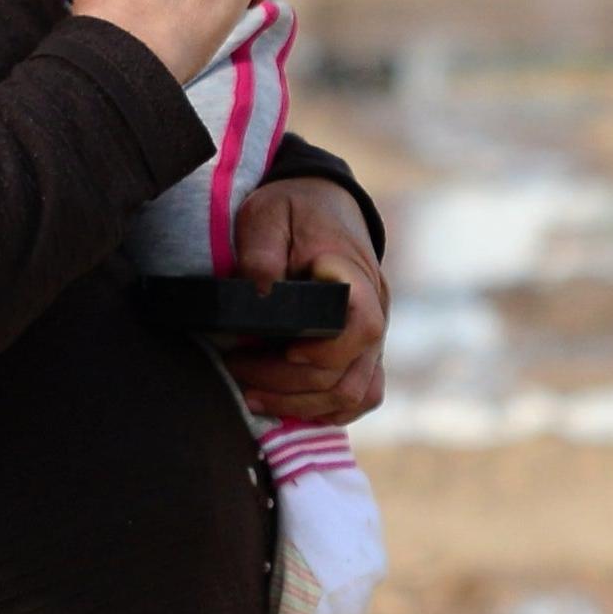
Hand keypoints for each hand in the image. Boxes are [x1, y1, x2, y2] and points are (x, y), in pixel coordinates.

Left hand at [222, 176, 389, 425]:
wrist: (325, 204)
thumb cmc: (294, 210)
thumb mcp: (267, 215)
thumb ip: (261, 249)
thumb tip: (259, 290)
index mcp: (357, 278)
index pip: (362, 329)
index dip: (324, 353)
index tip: (280, 351)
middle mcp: (376, 312)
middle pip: (348, 374)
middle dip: (288, 384)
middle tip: (236, 370)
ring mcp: (373, 336)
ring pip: (355, 394)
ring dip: (303, 405)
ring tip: (252, 396)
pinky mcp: (364, 350)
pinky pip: (361, 395)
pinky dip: (327, 409)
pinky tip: (287, 404)